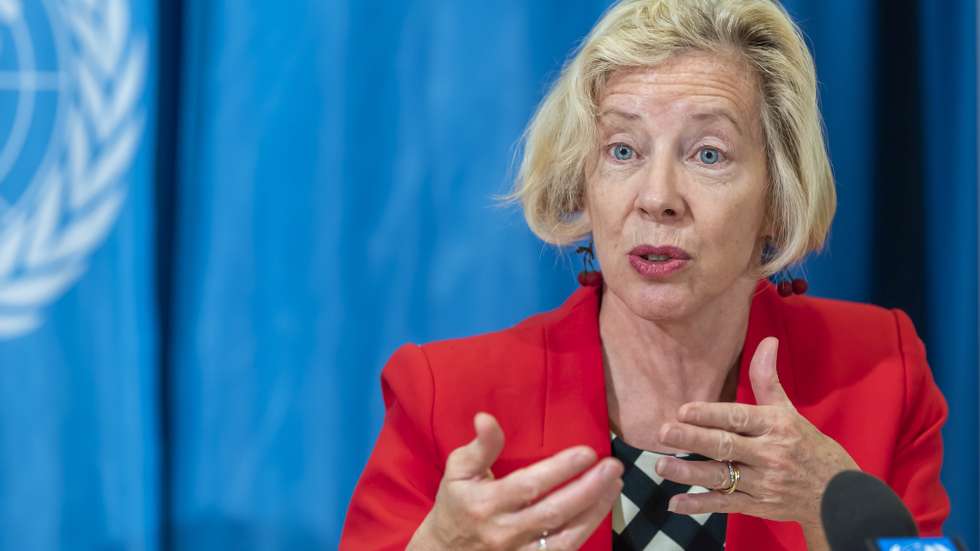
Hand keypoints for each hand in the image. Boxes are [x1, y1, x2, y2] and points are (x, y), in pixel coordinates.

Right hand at [408, 413, 622, 550]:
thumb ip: (479, 447)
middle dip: (588, 489)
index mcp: (486, 503)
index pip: (529, 486)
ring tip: (615, 485)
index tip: (587, 452)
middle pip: (553, 512)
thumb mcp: (458, 471)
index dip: (560, 470)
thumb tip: (486, 418)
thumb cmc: (456, 505)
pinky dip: (585, 531)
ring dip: (595, 511)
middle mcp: (504, 531)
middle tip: (613, 467)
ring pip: (565, 537)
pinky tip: (600, 510)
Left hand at [653, 337, 858, 533]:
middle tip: (663, 432)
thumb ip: (767, 379)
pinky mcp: (757, 507)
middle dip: (693, 439)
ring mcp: (763, 483)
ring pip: (722, 477)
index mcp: (775, 426)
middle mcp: (769, 454)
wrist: (838, 495)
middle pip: (726, 446)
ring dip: (690, 473)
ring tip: (661, 466)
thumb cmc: (806, 445)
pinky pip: (725, 505)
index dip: (710, 414)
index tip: (683, 410)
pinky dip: (700, 505)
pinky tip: (675, 503)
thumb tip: (767, 340)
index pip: (738, 418)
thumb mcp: (788, 411)